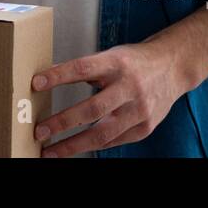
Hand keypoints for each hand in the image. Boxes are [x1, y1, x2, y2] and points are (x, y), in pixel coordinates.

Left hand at [30, 40, 186, 156]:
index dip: (58, 76)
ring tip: (51, 151)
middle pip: (92, 108)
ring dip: (73, 145)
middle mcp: (129, 87)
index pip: (83, 68)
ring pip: (103, 133)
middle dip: (62, 122)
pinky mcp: (145, 127)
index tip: (35, 83)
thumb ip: (85, 69)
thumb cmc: (134, 62)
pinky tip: (76, 148)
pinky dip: (93, 146)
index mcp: (117, 63)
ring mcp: (139, 110)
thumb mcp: (110, 56)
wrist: (172, 68)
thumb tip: (49, 78)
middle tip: (39, 131)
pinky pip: (114, 141)